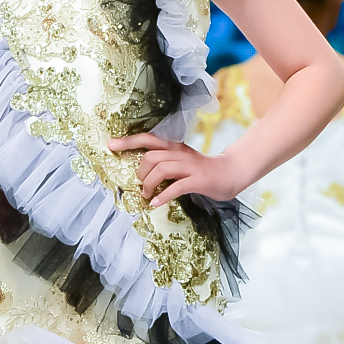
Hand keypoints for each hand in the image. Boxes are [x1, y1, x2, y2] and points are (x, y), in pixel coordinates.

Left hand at [109, 133, 239, 209]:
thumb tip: (141, 170)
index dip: (128, 141)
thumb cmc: (203, 169)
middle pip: (151, 156)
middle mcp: (180, 154)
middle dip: (141, 172)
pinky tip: (156, 203)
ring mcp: (190, 167)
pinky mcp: (198, 180)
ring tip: (147, 195)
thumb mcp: (181, 161)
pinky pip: (177, 187)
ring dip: (149, 184)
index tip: (111, 145)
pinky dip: (163, 196)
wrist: (231, 172)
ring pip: (161, 169)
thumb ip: (164, 162)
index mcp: (174, 147)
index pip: (148, 139)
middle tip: (142, 185)